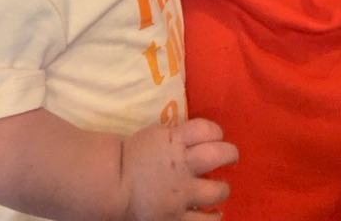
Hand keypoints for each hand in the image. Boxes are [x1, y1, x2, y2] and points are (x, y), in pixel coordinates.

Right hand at [120, 118, 238, 220]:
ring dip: (223, 189)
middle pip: (217, 155)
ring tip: (221, 189)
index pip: (205, 129)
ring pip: (217, 191)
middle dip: (229, 154)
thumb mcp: (156, 136)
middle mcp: (182, 165)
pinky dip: (213, 218)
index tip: (216, 136)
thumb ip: (177, 137)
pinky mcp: (177, 218)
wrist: (110, 184)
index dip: (216, 131)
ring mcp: (181, 194)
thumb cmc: (131, 156)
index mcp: (174, 141)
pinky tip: (215, 215)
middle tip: (230, 157)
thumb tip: (197, 139)